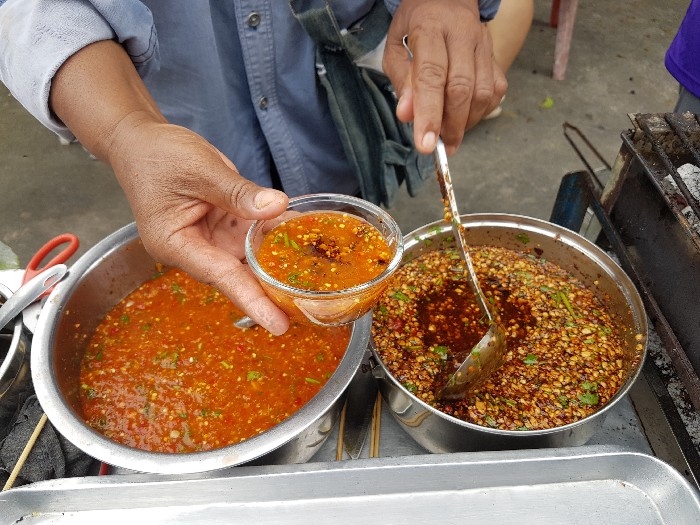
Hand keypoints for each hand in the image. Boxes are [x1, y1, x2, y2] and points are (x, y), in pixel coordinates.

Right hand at [107, 116, 290, 334]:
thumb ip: (238, 192)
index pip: (222, 276)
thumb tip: (277, 207)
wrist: (141, 140)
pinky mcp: (222, 225)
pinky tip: (302, 232)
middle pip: (239, 274)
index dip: (253, 301)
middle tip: (309, 309)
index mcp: (176, 243)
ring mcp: (210, 238)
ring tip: (315, 278)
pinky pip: (253, 234)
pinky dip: (274, 233)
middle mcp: (194, 248)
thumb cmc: (156, 156)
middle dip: (272, 290)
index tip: (278, 325)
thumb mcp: (200, 169)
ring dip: (279, 260)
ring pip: (250, 256)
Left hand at [383, 0, 507, 154]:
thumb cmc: (416, 24)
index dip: (429, 114)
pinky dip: (482, 112)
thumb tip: (407, 115)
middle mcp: (461, 35)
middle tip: (439, 147)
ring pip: (482, 93)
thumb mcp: (395, 45)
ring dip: (466, 123)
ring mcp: (483, 45)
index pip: (432, 77)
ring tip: (450, 135)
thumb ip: (401, 79)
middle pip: (461, 89)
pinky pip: (495, 90)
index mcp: (430, 29)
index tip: (425, 145)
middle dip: (450, 126)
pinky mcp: (494, 55)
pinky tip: (465, 118)